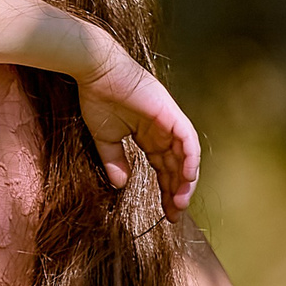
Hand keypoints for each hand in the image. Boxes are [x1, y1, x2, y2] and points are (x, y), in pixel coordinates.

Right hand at [76, 48, 199, 213]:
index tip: (166, 214)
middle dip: (177, 191)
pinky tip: (187, 177)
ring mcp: (169, 121)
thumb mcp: (105, 138)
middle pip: (178, 166)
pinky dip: (190, 158)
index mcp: (149, 136)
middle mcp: (163, 130)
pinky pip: (188, 139)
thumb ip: (114, 160)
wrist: (95, 70)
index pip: (164, 168)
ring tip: (179, 202)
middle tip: (175, 214)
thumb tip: (120, 184)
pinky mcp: (171, 113)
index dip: (166, 191)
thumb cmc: (97, 98)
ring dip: (185, 180)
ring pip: (186, 156)